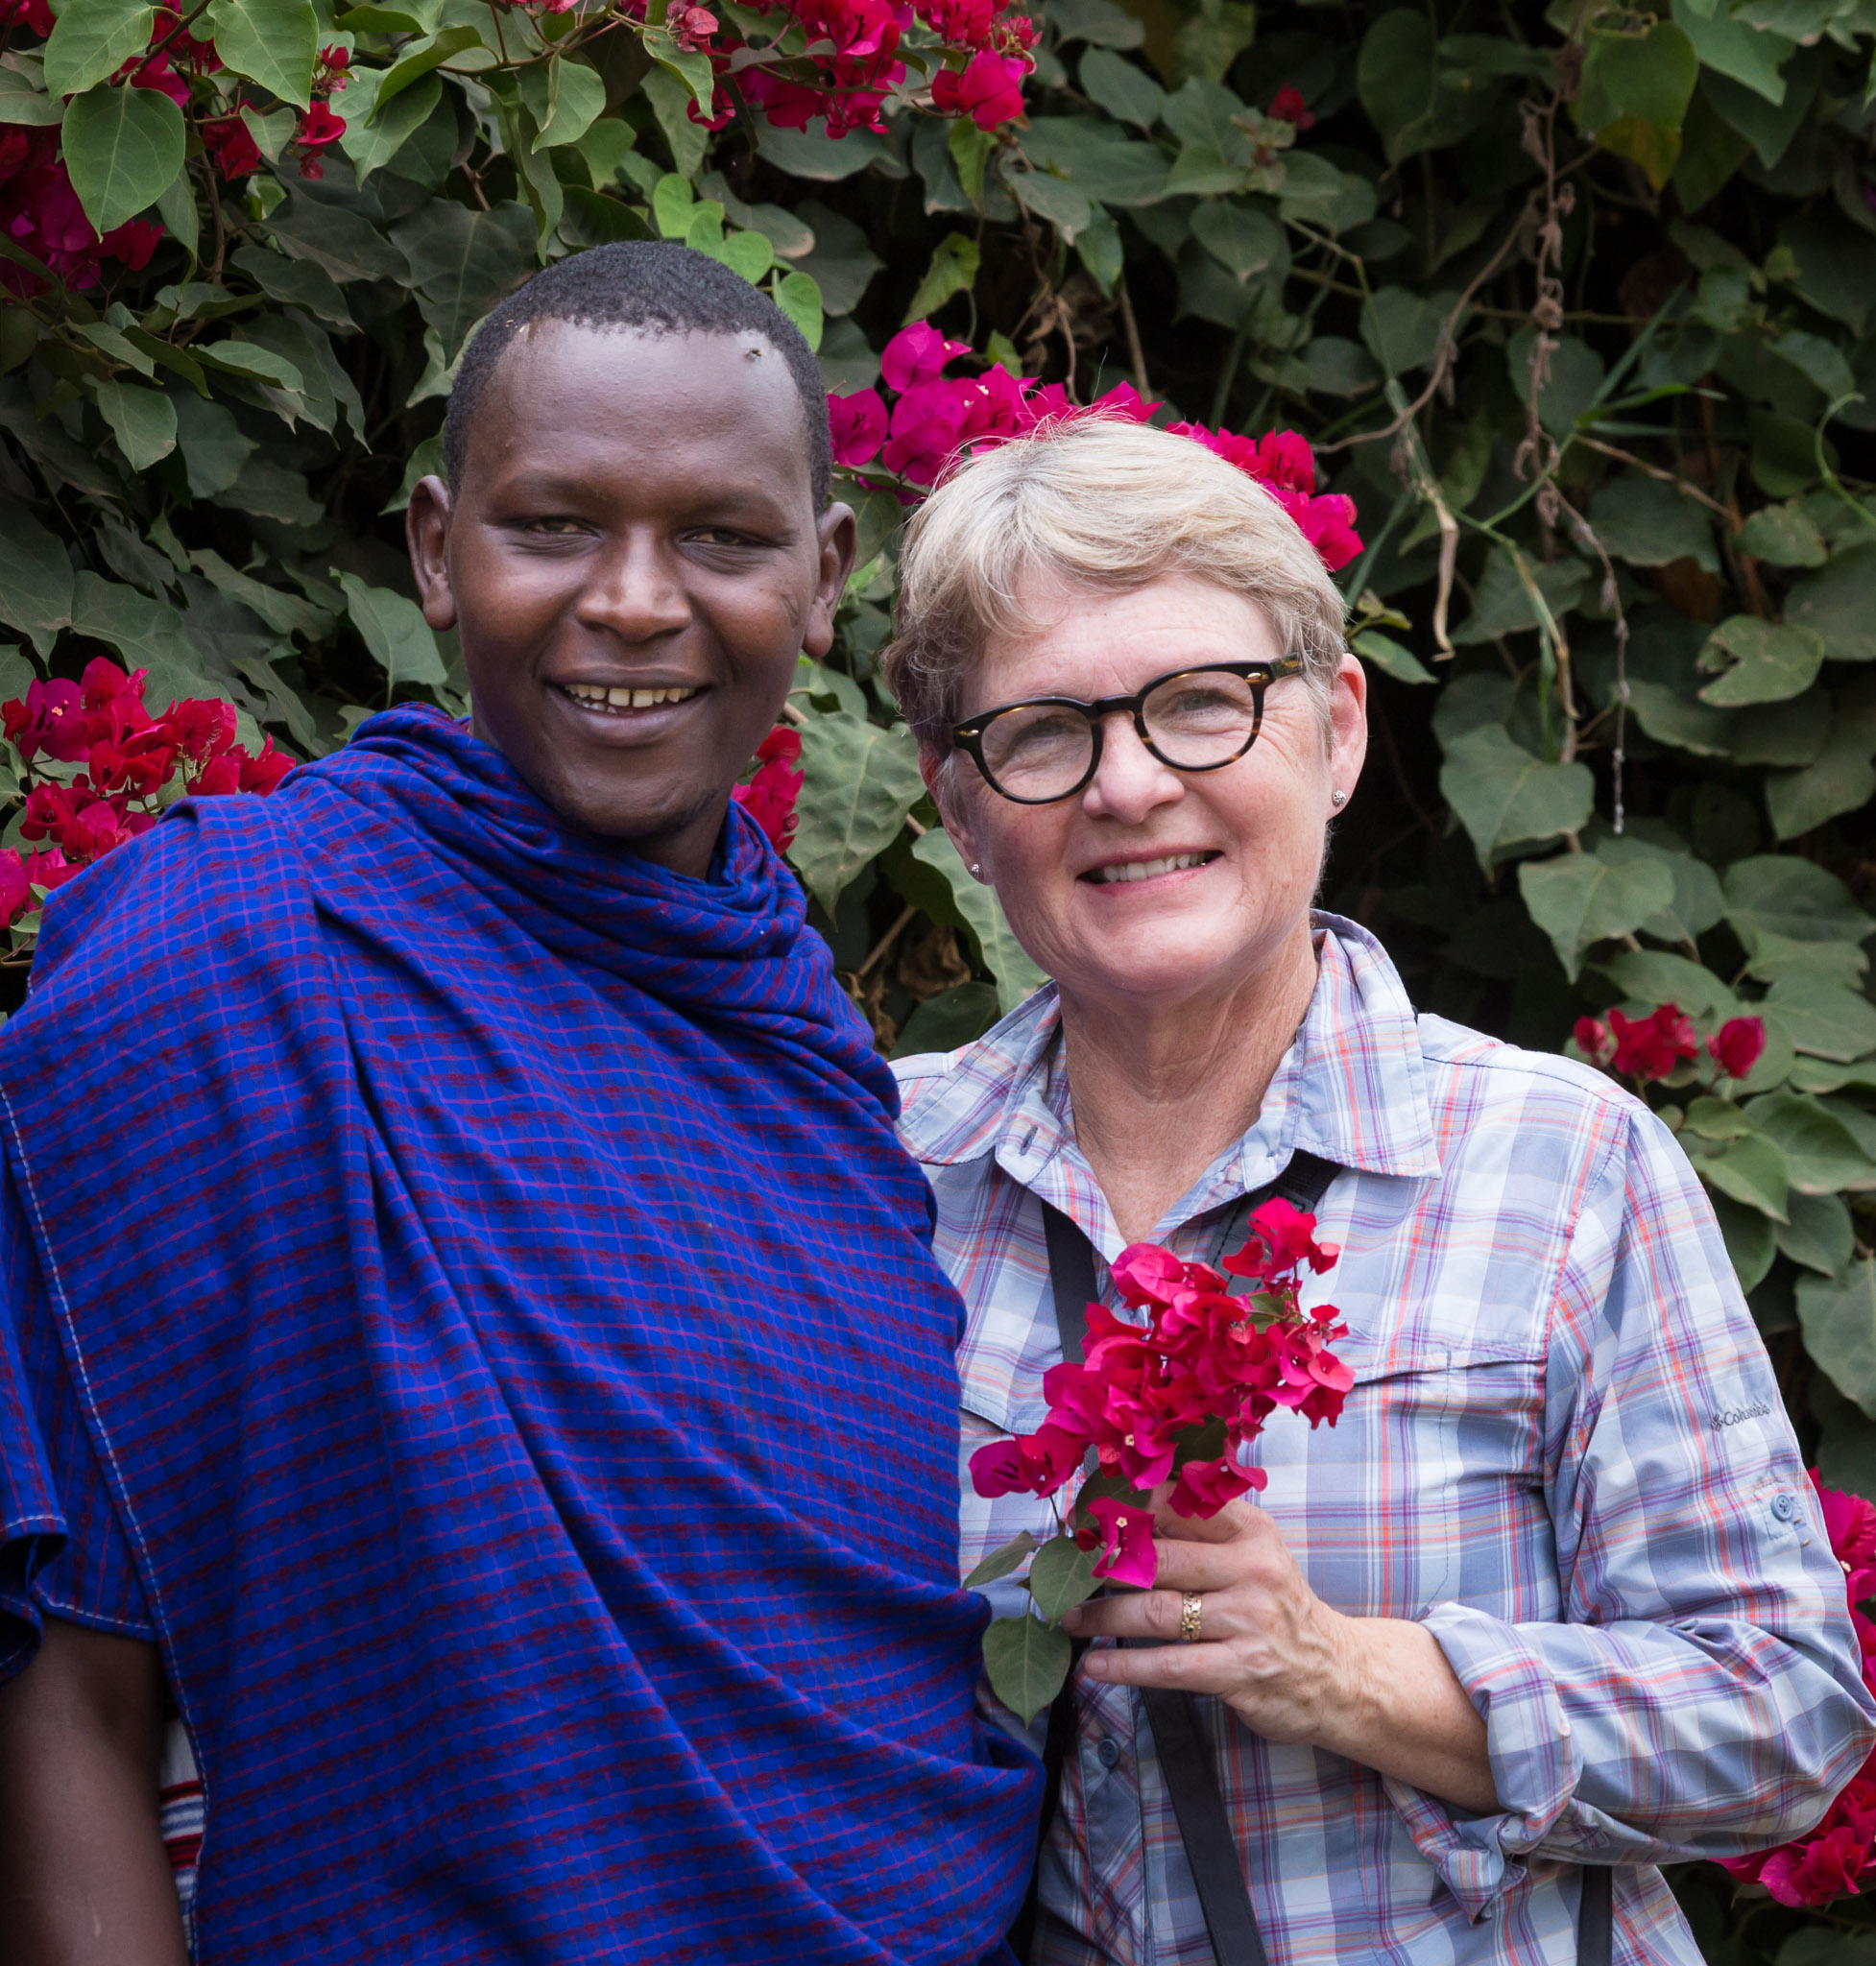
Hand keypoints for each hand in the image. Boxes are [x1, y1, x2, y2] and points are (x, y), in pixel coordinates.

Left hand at [1061, 1493, 1355, 1746]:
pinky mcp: (1241, 1671)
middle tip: (1066, 1570)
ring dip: (1103, 1617)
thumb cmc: (1278, 1608)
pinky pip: (1168, 1666)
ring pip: (1157, 1611)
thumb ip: (1200, 1532)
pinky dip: (1124, 1667)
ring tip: (1070, 1619)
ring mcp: (1248, 1622)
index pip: (1181, 1504)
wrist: (1338, 1675)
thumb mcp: (1253, 1555)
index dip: (1128, 1506)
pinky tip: (1094, 1665)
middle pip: (1160, 1558)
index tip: (1087, 1512)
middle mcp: (1253, 1570)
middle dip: (1105, 1564)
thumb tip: (1127, 1509)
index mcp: (1252, 1531)